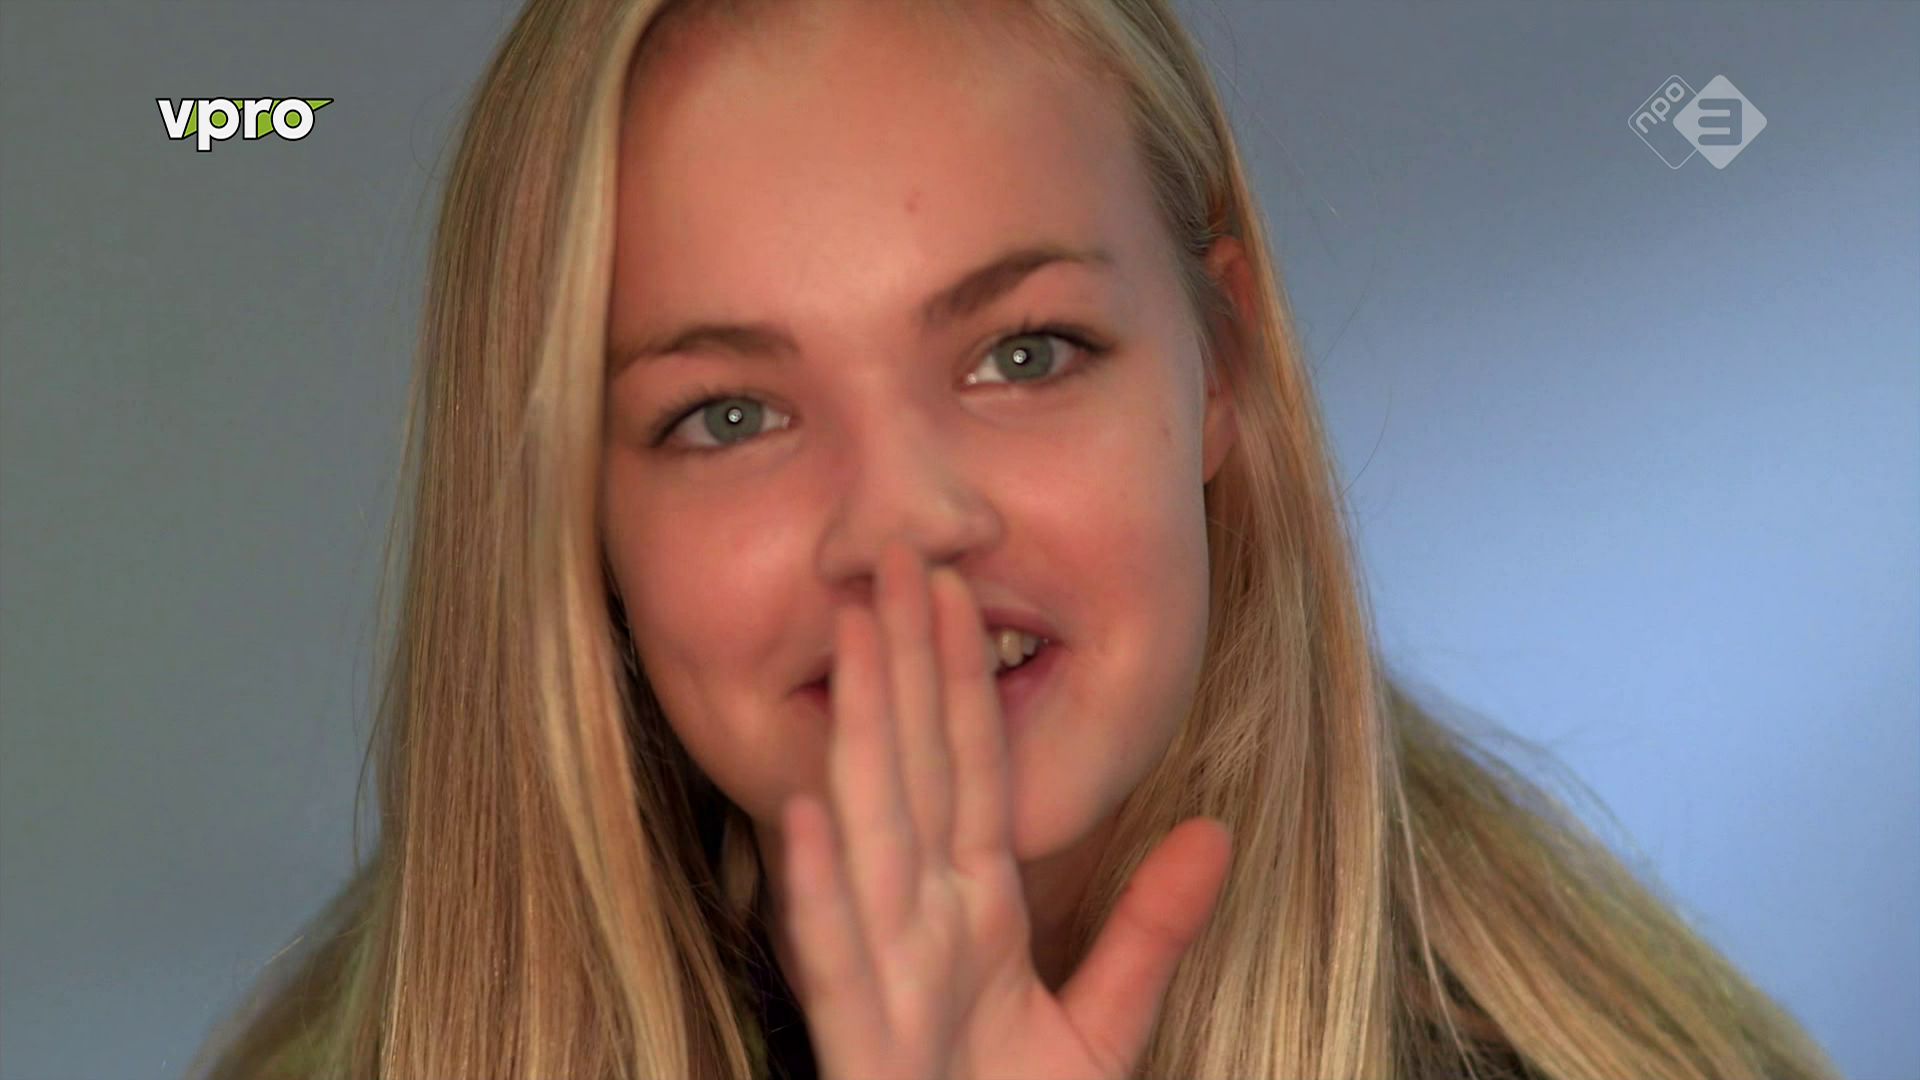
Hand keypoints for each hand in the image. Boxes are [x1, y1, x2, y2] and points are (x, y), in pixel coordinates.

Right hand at [775, 540, 1233, 1079]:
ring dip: (860, 735)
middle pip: (915, 774)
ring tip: (855, 636)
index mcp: (975, 915)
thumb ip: (1154, 932)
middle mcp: (923, 926)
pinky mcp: (865, 1043)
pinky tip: (807, 810)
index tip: (956, 584)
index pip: (972, 771)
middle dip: (905, 666)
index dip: (965, 677)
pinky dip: (819, 886)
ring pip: (870, 836)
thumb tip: (1216, 833)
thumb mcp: (1105, 1029)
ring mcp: (889, 977)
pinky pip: (838, 958)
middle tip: (897, 558)